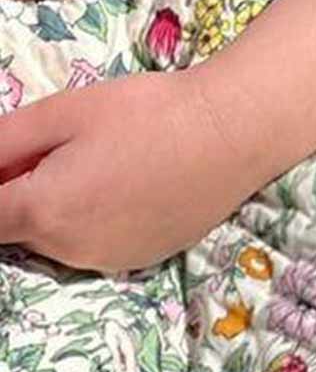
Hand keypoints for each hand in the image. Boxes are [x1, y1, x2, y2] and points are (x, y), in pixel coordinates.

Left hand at [0, 72, 262, 273]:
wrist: (235, 132)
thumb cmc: (150, 113)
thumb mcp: (64, 112)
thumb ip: (4, 142)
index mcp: (42, 211)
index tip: (16, 163)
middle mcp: (69, 250)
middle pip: (19, 228)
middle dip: (25, 194)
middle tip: (65, 148)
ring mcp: (110, 259)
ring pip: (59, 238)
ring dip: (62, 208)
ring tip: (106, 162)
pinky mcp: (144, 257)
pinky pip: (98, 244)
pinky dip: (98, 219)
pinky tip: (132, 183)